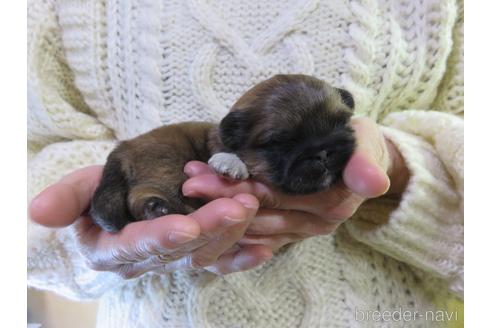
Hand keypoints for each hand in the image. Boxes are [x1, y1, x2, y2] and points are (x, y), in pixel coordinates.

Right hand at [29, 166, 272, 276]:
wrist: (142, 185)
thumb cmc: (114, 182)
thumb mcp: (91, 180)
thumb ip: (71, 196)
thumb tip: (36, 213)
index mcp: (114, 246)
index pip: (137, 246)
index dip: (160, 237)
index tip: (186, 227)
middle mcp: (147, 260)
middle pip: (180, 250)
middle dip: (210, 228)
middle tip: (238, 205)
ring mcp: (176, 259)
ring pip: (206, 253)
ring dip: (232, 232)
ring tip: (252, 206)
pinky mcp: (199, 255)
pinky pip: (223, 262)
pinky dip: (244, 257)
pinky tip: (264, 249)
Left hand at [182, 117, 408, 252]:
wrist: (364, 161)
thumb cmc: (359, 145)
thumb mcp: (367, 146)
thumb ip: (366, 163)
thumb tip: (372, 183)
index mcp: (329, 205)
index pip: (273, 198)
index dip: (236, 188)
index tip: (202, 174)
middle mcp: (314, 224)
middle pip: (256, 213)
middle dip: (218, 199)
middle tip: (188, 182)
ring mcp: (301, 231)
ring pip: (252, 225)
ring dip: (219, 210)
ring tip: (192, 186)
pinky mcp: (292, 230)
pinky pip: (258, 234)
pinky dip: (232, 222)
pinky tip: (208, 211)